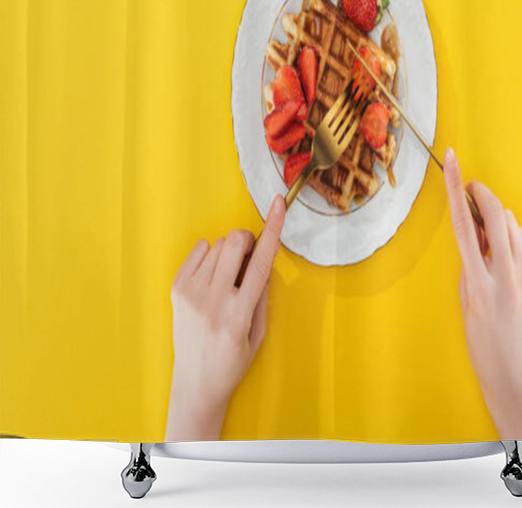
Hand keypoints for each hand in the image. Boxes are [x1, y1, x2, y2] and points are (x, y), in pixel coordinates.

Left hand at [165, 195, 284, 440]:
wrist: (195, 384)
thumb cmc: (232, 360)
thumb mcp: (259, 331)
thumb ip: (263, 291)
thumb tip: (264, 256)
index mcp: (239, 313)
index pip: (261, 262)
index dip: (272, 228)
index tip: (277, 204)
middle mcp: (213, 300)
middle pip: (235, 243)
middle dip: (248, 242)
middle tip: (248, 261)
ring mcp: (191, 294)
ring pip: (218, 244)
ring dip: (229, 252)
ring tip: (227, 279)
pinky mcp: (176, 289)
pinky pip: (199, 250)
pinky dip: (210, 256)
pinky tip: (212, 278)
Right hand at [443, 148, 521, 440]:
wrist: (511, 368)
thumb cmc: (479, 337)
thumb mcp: (466, 296)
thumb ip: (471, 258)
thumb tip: (478, 225)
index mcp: (480, 283)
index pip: (464, 225)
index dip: (455, 188)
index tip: (453, 159)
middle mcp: (508, 277)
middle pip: (496, 216)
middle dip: (483, 197)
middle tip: (472, 193)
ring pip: (513, 226)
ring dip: (497, 222)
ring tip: (488, 243)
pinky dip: (512, 240)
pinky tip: (503, 258)